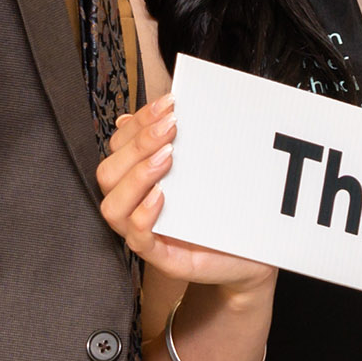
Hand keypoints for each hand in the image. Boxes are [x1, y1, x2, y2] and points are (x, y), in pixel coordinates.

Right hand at [96, 98, 278, 290]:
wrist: (253, 252)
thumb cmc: (224, 208)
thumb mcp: (204, 169)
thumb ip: (184, 143)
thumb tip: (167, 109)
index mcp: (138, 180)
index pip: (119, 146)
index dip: (138, 122)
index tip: (168, 103)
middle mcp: (134, 205)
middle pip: (108, 173)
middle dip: (138, 144)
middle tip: (171, 127)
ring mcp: (145, 232)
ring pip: (113, 206)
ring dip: (137, 176)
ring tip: (168, 156)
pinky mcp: (163, 257)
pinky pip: (137, 238)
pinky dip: (144, 214)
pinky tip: (162, 194)